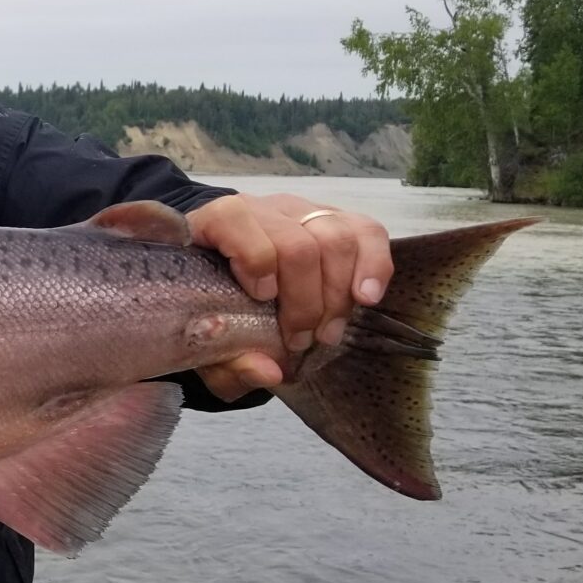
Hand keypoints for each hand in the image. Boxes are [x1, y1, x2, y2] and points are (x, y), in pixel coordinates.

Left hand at [184, 193, 392, 400]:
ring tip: (327, 334)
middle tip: (300, 341)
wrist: (226, 287)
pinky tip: (365, 299)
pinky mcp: (336, 221)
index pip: (236, 220)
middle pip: (297, 242)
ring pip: (336, 238)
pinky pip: (367, 232)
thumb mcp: (209, 344)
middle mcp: (260, 210)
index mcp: (212, 225)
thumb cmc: (213, 312)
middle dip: (305, 302)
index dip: (255, 260)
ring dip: (337, 296)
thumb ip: (227, 361)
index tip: (262, 299)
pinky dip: (374, 267)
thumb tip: (269, 372)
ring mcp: (301, 212)